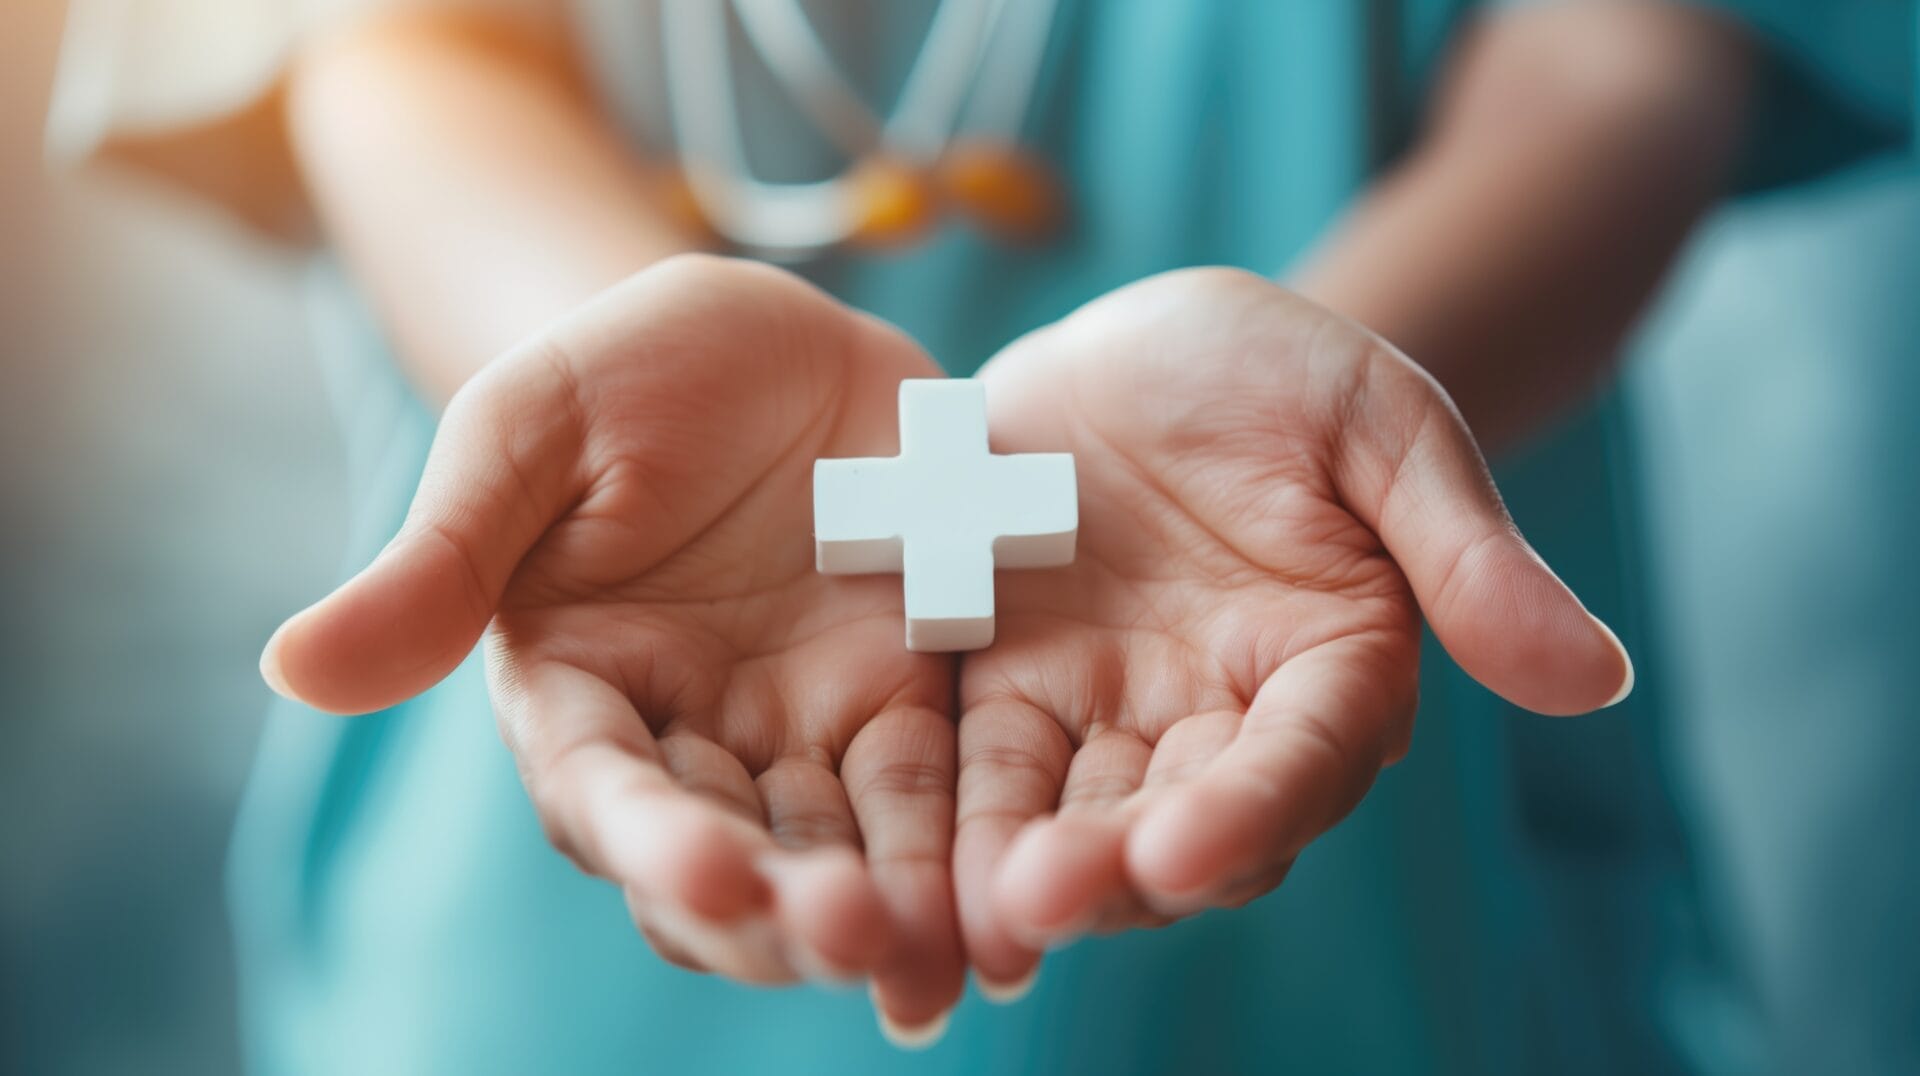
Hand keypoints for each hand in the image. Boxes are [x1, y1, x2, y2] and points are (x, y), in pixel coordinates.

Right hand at [261, 256, 964, 1037]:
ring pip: (839, 854)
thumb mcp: (531, 431)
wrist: (771, 337)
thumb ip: (442, 558)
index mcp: (577, 689)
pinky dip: (965, 858)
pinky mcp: (907, 705)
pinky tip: (1008, 916)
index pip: (604, 788)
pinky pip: (937, 795)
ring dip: (884, 914)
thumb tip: (292, 669)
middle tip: (850, 937)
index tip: (713, 875)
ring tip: (936, 959)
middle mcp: (688, 739)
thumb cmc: (623, 370)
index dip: (654, 838)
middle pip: (727, 858)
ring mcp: (803, 733)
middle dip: (783, 911)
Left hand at [952, 268, 1632, 989]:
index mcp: (1326, 671)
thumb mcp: (1381, 424)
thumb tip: (1598, 679)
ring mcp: (1102, 716)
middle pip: (1170, 823)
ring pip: (1061, 817)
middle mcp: (1215, 723)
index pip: (1297, 764)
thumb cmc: (1284, 371)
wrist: (1146, 347)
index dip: (1246, 812)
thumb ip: (1465, 551)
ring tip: (962, 914)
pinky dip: (937, 826)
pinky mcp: (999, 692)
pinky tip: (890, 883)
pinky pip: (965, 767)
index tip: (1184, 852)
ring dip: (1012, 872)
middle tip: (1038, 900)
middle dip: (1109, 869)